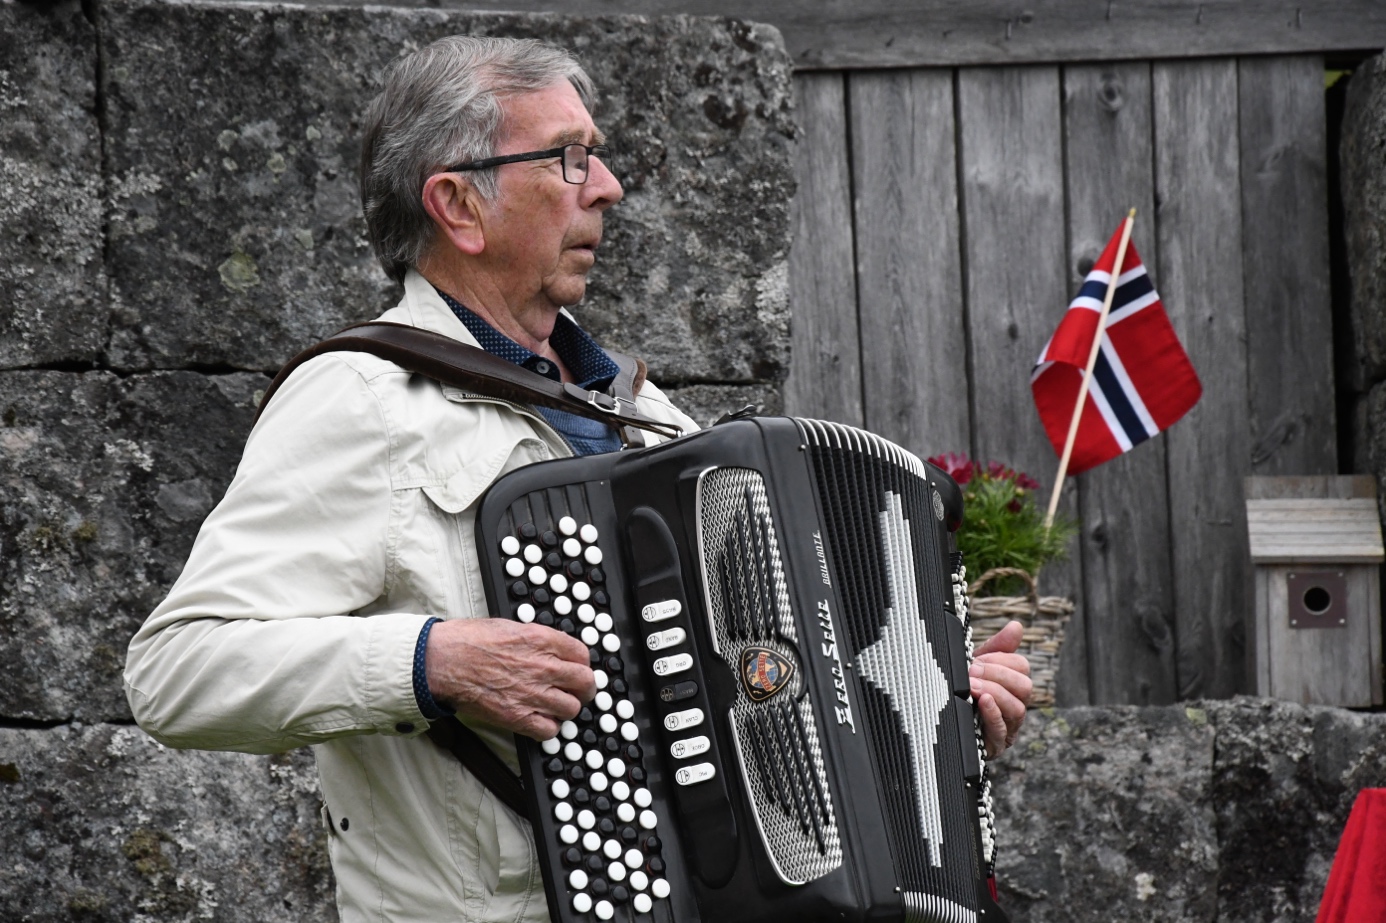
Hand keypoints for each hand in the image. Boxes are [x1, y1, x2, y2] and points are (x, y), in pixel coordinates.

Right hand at [425, 619, 595, 740]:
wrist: (443, 660)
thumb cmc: (468, 640)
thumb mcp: (510, 626)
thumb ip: (537, 639)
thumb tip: (552, 650)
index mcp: (541, 640)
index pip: (582, 655)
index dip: (581, 664)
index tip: (577, 669)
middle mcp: (543, 667)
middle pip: (585, 682)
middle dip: (583, 688)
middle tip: (577, 690)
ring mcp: (532, 693)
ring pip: (572, 708)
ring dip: (566, 708)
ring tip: (555, 706)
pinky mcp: (517, 717)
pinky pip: (550, 730)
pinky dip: (548, 728)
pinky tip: (540, 720)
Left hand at [970, 620, 1031, 758]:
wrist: (940, 724)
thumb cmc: (962, 692)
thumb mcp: (975, 667)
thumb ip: (996, 648)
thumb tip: (1016, 626)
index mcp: (1012, 685)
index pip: (1021, 667)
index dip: (1000, 660)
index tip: (977, 658)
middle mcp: (1015, 705)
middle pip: (1025, 687)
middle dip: (998, 675)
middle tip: (972, 671)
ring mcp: (1008, 727)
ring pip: (1017, 708)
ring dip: (994, 693)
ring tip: (973, 686)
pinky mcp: (995, 745)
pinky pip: (1002, 730)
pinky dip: (993, 714)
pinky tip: (982, 703)